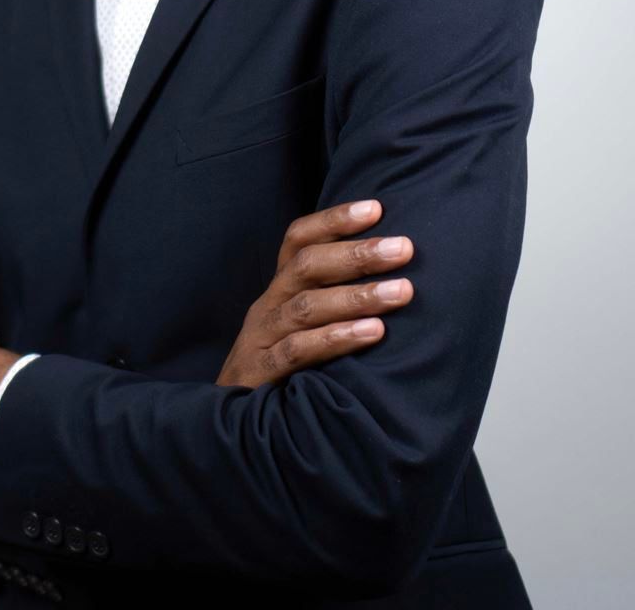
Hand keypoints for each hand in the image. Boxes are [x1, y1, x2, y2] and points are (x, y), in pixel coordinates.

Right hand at [216, 199, 413, 386]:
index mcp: (279, 288)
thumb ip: (332, 300)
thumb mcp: (301, 327)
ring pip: (308, 305)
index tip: (377, 208)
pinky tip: (373, 333)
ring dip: (358, 295)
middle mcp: (268, 304)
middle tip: (403, 248)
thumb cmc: (282, 368)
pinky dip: (338, 338)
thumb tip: (392, 274)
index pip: (299, 239)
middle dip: (358, 253)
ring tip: (402, 291)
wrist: (231, 425)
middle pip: (308, 265)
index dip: (334, 220)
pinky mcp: (261, 372)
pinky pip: (299, 350)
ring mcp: (262, 338)